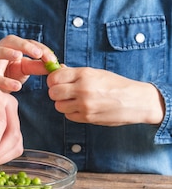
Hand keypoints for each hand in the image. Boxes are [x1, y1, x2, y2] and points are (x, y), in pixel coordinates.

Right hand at [0, 35, 56, 91]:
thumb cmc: (9, 75)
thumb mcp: (25, 69)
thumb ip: (39, 66)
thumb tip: (58, 66)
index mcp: (10, 47)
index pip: (26, 42)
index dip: (40, 48)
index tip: (52, 59)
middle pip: (9, 40)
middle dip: (23, 45)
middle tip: (38, 53)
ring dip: (6, 52)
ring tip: (18, 56)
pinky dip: (4, 82)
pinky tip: (17, 86)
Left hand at [46, 66, 164, 125]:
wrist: (135, 101)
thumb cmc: (116, 84)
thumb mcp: (95, 72)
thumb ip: (75, 73)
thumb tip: (57, 71)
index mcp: (84, 74)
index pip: (54, 77)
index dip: (53, 80)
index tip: (57, 81)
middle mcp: (82, 89)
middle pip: (53, 93)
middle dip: (56, 92)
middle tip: (64, 91)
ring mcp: (85, 105)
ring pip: (59, 106)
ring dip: (63, 103)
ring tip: (74, 100)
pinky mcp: (88, 118)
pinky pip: (69, 116)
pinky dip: (71, 112)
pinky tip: (81, 108)